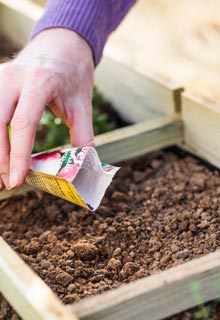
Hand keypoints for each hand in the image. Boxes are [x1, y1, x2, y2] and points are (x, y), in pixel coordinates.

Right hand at [0, 28, 94, 189]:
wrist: (61, 45)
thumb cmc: (73, 73)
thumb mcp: (83, 103)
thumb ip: (83, 135)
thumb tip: (81, 167)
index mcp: (38, 81)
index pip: (22, 124)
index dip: (18, 156)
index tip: (17, 180)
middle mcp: (12, 77)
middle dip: (0, 159)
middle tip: (7, 184)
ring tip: (1, 175)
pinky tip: (1, 154)